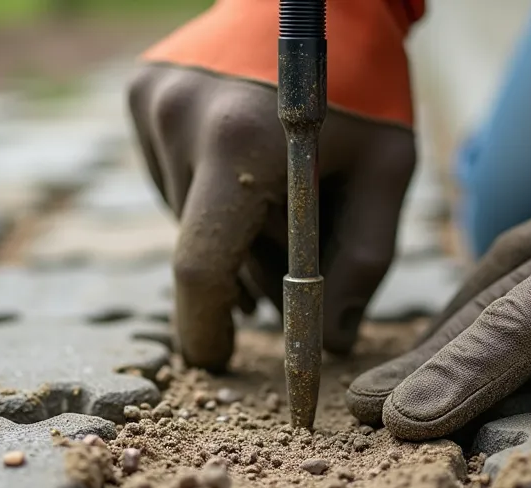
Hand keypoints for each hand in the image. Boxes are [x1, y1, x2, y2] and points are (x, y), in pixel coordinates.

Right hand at [127, 64, 415, 370]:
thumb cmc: (367, 82)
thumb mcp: (388, 171)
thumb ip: (364, 260)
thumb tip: (332, 341)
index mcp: (242, 141)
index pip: (200, 265)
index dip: (204, 328)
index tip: (216, 362)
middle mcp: (183, 118)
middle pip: (198, 241)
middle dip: (241, 270)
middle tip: (285, 260)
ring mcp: (154, 101)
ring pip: (182, 212)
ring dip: (227, 227)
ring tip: (275, 201)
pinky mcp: (142, 92)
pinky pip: (169, 175)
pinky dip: (206, 189)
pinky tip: (244, 164)